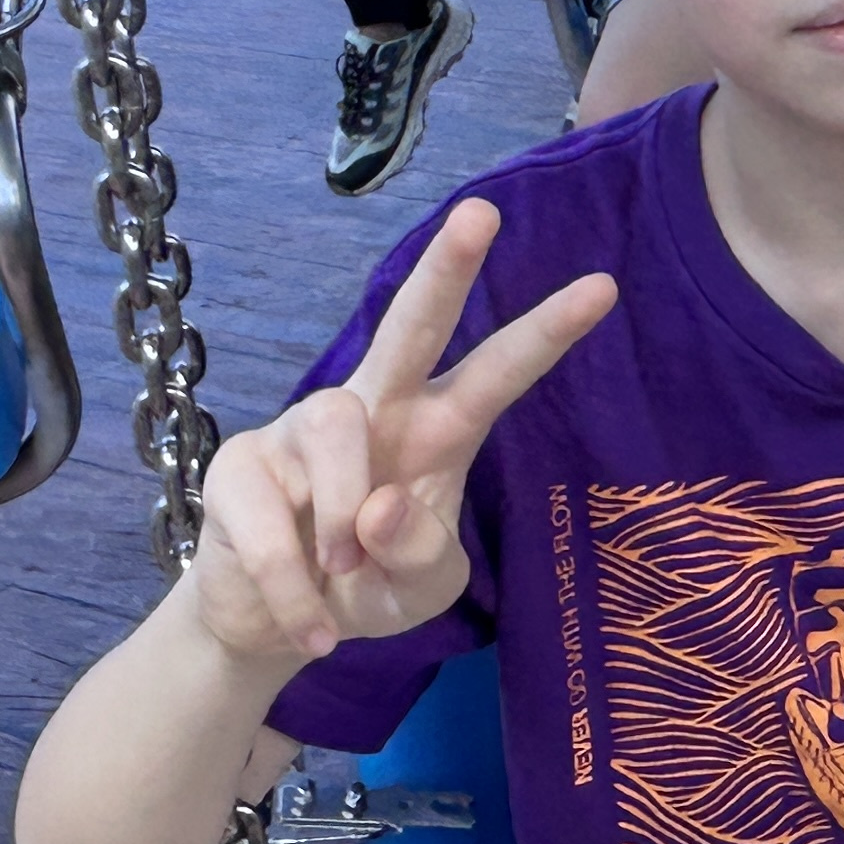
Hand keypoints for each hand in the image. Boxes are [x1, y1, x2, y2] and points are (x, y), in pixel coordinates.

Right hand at [187, 200, 616, 666]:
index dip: (545, 333)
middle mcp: (374, 410)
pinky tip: (311, 624)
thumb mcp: (419, 593)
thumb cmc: (364, 590)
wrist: (270, 629)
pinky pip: (271, 519)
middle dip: (445, 270)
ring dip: (341, 520)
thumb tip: (378, 508)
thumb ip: (420, 557)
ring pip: (336, 425)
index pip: (495, 374)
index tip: (604, 287)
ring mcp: (300, 429)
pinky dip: (294, 588)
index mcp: (436, 432)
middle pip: (411, 326)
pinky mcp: (240, 465)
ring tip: (343, 576)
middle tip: (483, 213)